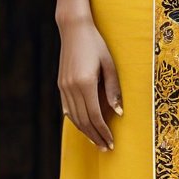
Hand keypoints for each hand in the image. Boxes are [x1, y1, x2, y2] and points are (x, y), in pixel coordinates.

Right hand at [57, 15, 121, 149]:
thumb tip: (118, 113)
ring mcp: (64, 87)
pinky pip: (68, 109)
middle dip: (95, 136)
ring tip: (97, 141)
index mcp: (85, 83)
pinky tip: (84, 127)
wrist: (74, 30)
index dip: (103, 132)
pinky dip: (76, 120)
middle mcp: (72, 87)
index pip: (95, 116)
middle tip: (106, 148)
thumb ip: (113, 90)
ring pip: (74, 117)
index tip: (112, 142)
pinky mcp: (61, 85)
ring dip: (86, 131)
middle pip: (84, 120)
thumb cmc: (96, 45)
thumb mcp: (109, 65)